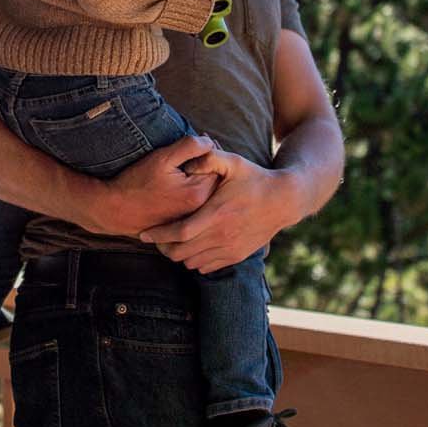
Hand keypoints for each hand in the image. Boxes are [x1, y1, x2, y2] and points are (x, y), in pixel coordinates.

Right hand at [84, 135, 217, 235]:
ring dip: (202, 176)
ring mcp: (192, 218)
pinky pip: (196, 202)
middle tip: (199, 148)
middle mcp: (199, 210)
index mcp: (198, 193)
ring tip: (189, 164)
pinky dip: (193, 189)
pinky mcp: (182, 222)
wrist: (115, 210)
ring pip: (206, 191)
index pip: (219, 167)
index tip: (202, 140)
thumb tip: (209, 142)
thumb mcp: (162, 158)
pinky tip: (180, 181)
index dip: (212, 150)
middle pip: (215, 181)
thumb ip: (189, 147)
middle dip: (209, 163)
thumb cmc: (136, 183)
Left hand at [139, 148, 293, 272]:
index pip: (179, 232)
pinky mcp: (236, 256)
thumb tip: (187, 161)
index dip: (158, 235)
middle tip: (155, 238)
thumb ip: (208, 158)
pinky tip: (190, 247)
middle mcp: (222, 235)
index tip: (144, 233)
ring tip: (171, 242)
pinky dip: (193, 261)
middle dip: (163, 247)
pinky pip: (206, 268)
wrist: (283, 200)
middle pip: (181, 253)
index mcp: (217, 213)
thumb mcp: (233, 161)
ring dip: (177, 255)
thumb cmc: (255, 178)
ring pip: (191, 263)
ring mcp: (230, 248)